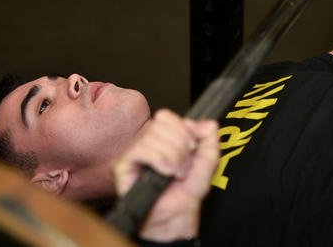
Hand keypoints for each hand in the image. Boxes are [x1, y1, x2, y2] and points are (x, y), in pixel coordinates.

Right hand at [113, 109, 218, 241]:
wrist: (176, 216)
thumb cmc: (185, 192)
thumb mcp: (207, 162)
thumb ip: (210, 139)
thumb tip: (204, 122)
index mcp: (160, 137)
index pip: (165, 116)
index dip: (181, 129)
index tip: (191, 147)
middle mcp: (144, 142)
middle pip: (159, 124)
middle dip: (180, 146)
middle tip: (184, 165)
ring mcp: (132, 153)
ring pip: (152, 136)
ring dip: (172, 156)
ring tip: (176, 173)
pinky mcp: (122, 166)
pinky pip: (141, 150)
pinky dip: (160, 160)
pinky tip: (166, 173)